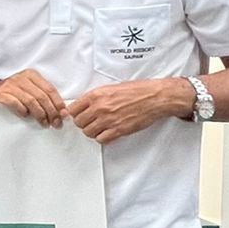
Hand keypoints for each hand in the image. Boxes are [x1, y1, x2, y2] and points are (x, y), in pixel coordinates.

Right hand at [0, 69, 65, 127]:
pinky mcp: (0, 93)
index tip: (64, 115)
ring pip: (31, 101)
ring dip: (40, 114)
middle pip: (42, 96)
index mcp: (31, 75)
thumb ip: (42, 96)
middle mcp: (21, 78)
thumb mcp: (29, 89)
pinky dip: (23, 111)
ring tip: (44, 123)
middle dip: (51, 112)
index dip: (58, 103)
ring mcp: (10, 85)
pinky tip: (26, 116)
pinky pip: (15, 103)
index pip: (50, 89)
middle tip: (56, 123)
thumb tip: (61, 112)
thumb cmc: (13, 94)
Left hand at [67, 77, 194, 144]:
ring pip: (88, 132)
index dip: (76, 113)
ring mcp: (109, 120)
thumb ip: (97, 97)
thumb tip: (85, 105)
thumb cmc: (137, 90)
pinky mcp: (119, 130)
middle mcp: (100, 108)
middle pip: (79, 122)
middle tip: (90, 122)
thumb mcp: (111, 88)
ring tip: (99, 128)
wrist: (155, 97)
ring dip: (92, 131)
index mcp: (96, 95)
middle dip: (83, 123)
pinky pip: (101, 139)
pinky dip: (103, 138)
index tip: (79, 115)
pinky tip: (108, 133)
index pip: (73, 109)